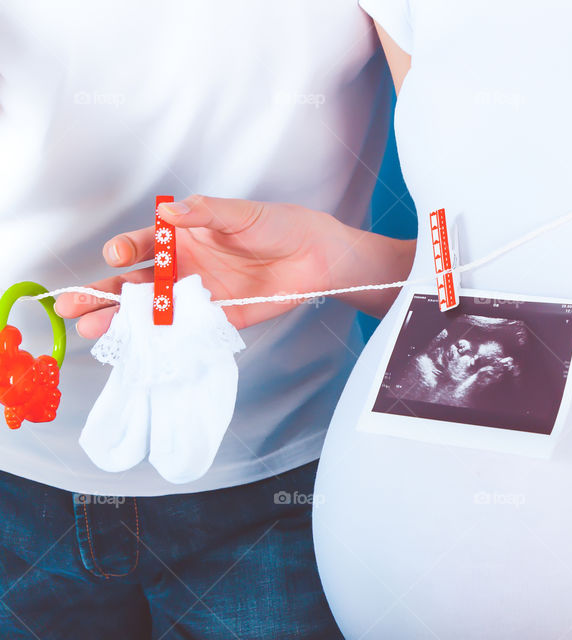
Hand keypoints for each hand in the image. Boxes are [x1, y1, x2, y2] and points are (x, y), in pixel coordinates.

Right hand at [55, 194, 408, 337]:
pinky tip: (137, 348)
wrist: (318, 257)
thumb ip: (208, 213)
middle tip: (70, 305)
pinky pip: (185, 331)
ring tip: (91, 331)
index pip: (143, 244)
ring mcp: (198, 295)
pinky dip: (162, 340)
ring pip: (152, 310)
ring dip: (121, 320)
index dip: (125, 250)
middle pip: (135, 282)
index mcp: (184, 236)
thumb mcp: (244, 214)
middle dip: (102, 293)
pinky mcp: (218, 319)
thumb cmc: (280, 225)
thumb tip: (172, 212)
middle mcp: (184, 267)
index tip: (116, 255)